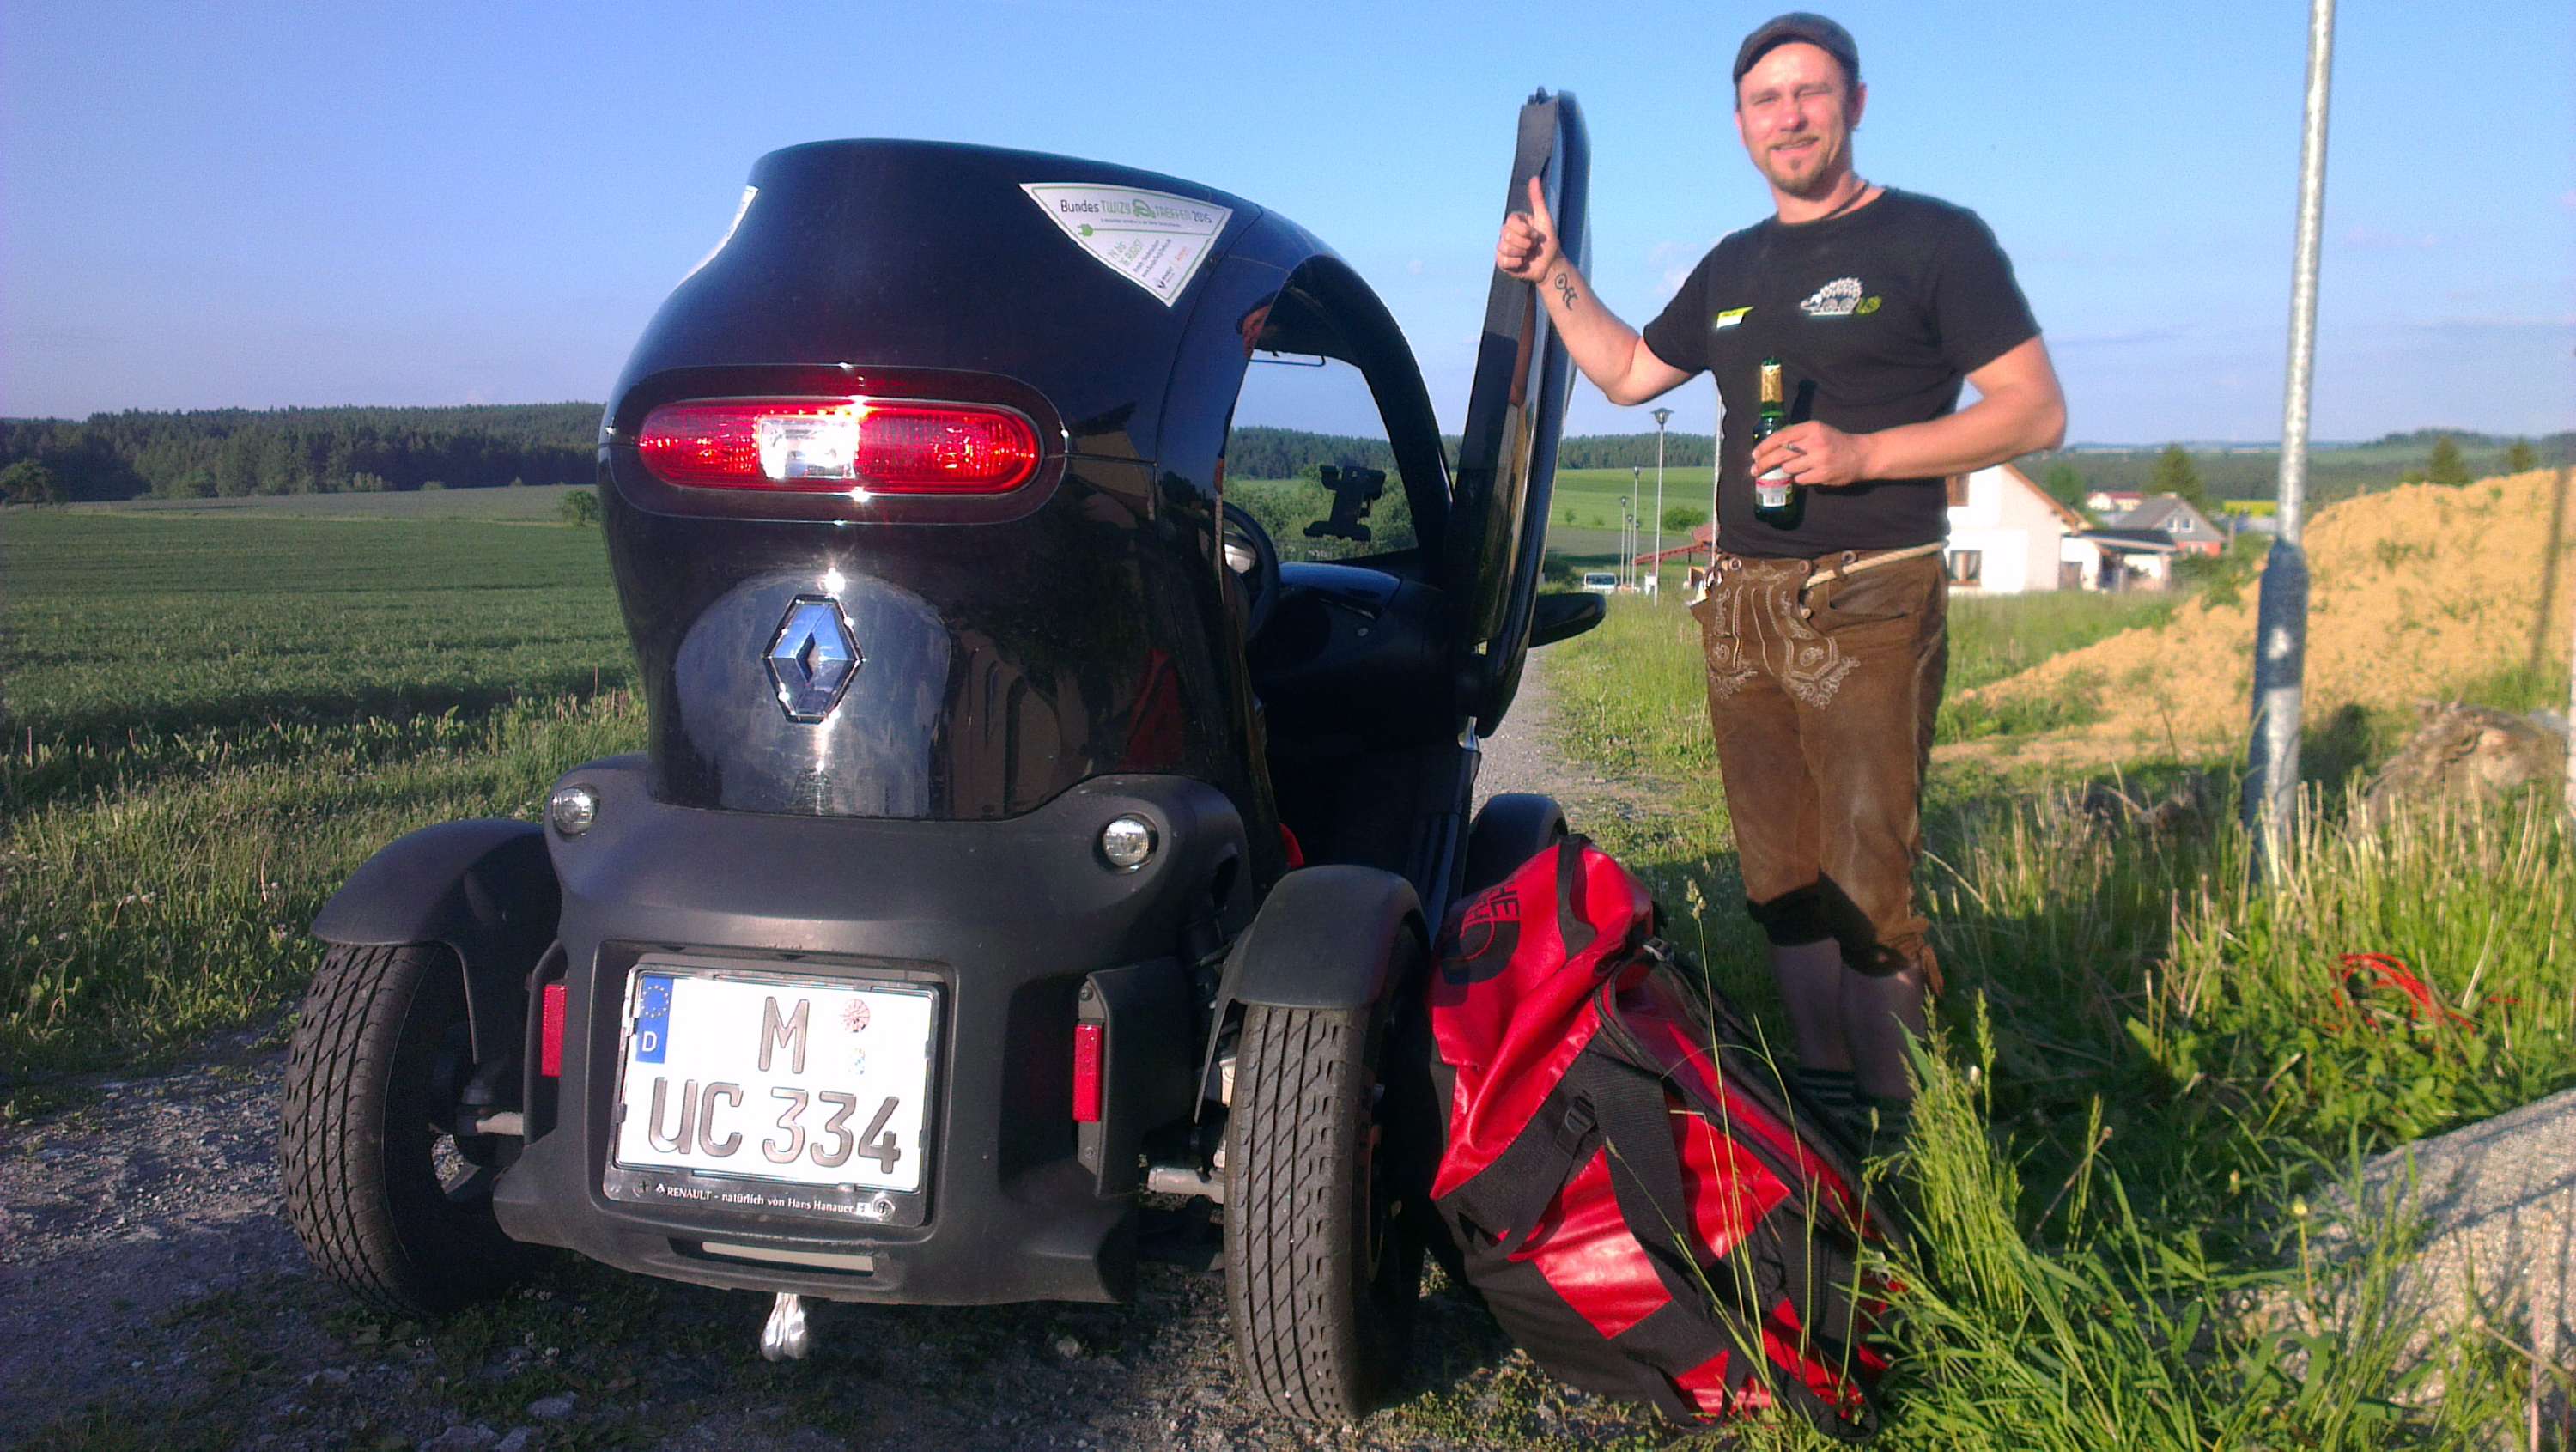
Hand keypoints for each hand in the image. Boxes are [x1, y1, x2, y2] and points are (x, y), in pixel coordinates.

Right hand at [1495, 175, 1560, 282]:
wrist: (1550, 265)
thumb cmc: (1548, 242)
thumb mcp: (1544, 218)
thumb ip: (1537, 199)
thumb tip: (1534, 178)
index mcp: (1516, 222)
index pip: (1511, 221)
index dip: (1525, 230)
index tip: (1536, 235)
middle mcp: (1507, 233)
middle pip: (1506, 234)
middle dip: (1524, 242)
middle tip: (1533, 246)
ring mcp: (1504, 248)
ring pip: (1503, 248)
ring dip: (1521, 253)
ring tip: (1528, 255)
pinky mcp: (1503, 262)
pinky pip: (1502, 260)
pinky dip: (1515, 263)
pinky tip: (1523, 263)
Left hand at [1751, 421, 1873, 487]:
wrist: (1861, 455)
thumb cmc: (1834, 442)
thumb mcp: (1817, 431)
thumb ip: (1797, 436)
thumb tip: (1770, 447)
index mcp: (1811, 428)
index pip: (1781, 436)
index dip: (1765, 446)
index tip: (1755, 454)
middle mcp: (1814, 442)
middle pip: (1781, 454)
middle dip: (1764, 463)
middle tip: (1754, 470)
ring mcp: (1819, 459)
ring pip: (1789, 468)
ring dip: (1787, 470)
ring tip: (1794, 467)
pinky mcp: (1822, 474)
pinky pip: (1800, 479)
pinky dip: (1800, 478)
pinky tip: (1808, 474)